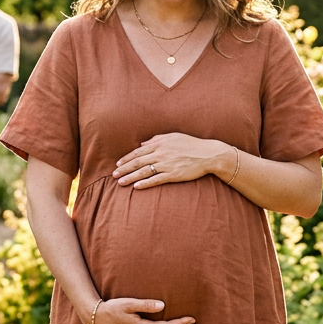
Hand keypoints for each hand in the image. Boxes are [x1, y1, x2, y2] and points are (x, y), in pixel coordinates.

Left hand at [114, 133, 232, 188]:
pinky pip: (156, 180)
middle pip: (137, 162)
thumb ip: (157, 139)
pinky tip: (136, 187)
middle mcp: (161, 153)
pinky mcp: (173, 174)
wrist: (208, 154)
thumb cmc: (191, 144)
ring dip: (130, 177)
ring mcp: (166, 164)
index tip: (118, 164)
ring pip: (143, 171)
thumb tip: (143, 143)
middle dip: (124, 169)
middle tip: (114, 175)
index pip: (138, 151)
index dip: (127, 158)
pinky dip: (145, 183)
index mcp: (160, 143)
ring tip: (121, 183)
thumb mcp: (173, 136)